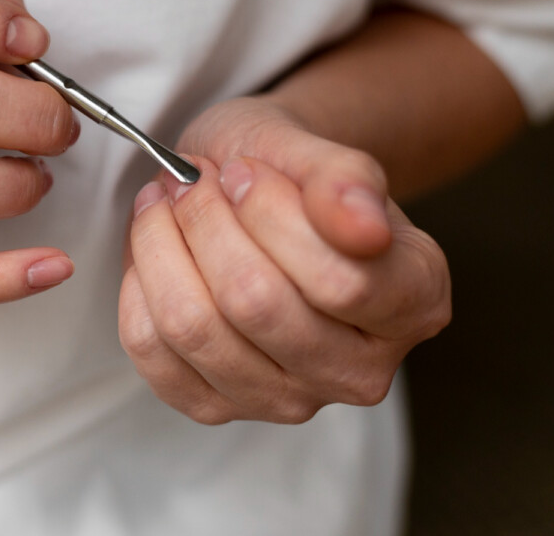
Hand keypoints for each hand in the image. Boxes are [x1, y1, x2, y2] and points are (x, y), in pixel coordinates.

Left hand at [118, 97, 450, 422]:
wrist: (246, 186)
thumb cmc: (284, 169)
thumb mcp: (317, 148)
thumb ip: (344, 180)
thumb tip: (364, 228)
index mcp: (414, 302)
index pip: (338, 281)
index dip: (268, 214)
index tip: (240, 170)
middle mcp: (361, 371)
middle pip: (256, 305)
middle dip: (206, 222)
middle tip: (192, 179)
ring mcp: (288, 400)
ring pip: (195, 328)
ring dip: (161, 246)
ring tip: (166, 201)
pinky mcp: (215, 406)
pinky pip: (151, 351)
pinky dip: (139, 285)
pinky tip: (154, 248)